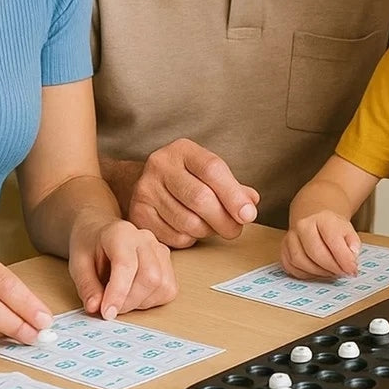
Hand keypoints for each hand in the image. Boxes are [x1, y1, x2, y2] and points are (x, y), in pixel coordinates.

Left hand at [69, 218, 176, 319]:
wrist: (101, 233)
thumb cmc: (90, 247)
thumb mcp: (77, 264)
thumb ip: (86, 286)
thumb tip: (95, 307)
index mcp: (121, 233)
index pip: (126, 265)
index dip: (118, 293)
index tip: (107, 313)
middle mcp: (146, 239)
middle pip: (150, 277)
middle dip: (129, 301)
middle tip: (109, 308)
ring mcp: (160, 249)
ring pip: (162, 285)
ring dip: (139, 302)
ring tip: (120, 298)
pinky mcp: (168, 263)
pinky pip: (168, 290)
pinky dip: (151, 300)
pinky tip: (135, 295)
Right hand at [127, 139, 259, 247]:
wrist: (149, 184)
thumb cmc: (188, 178)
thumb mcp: (209, 173)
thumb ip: (233, 187)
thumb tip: (250, 202)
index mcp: (182, 150)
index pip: (212, 169)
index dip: (234, 195)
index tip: (248, 214)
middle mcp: (160, 165)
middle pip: (200, 198)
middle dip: (224, 219)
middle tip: (236, 229)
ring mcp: (145, 190)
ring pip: (188, 222)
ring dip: (208, 231)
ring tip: (213, 227)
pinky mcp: (138, 215)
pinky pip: (174, 237)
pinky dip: (190, 239)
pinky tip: (191, 231)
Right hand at [281, 212, 360, 278]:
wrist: (315, 220)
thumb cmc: (333, 228)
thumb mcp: (348, 231)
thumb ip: (353, 243)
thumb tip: (352, 257)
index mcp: (322, 218)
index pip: (333, 240)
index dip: (344, 259)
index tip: (352, 270)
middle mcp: (303, 225)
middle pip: (315, 253)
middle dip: (332, 268)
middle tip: (342, 274)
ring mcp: (291, 237)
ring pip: (301, 262)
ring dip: (319, 273)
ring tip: (331, 273)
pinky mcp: (283, 250)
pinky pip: (292, 268)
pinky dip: (306, 275)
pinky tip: (317, 272)